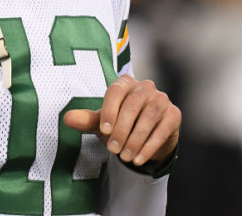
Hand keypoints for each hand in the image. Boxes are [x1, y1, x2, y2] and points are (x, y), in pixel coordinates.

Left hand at [63, 74, 180, 165]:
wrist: (146, 137)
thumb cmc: (121, 124)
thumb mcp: (103, 123)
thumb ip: (87, 120)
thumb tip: (67, 118)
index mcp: (126, 83)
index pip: (116, 91)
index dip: (110, 110)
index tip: (104, 131)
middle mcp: (146, 86)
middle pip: (133, 105)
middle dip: (122, 130)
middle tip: (113, 150)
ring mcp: (162, 99)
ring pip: (149, 117)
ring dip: (136, 139)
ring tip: (125, 157)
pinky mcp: (174, 114)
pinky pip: (162, 129)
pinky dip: (149, 146)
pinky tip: (138, 159)